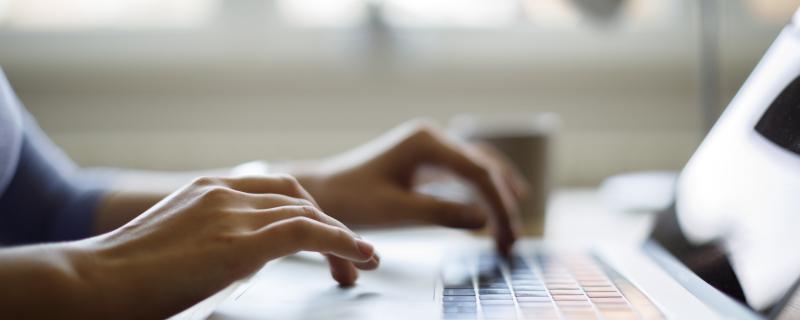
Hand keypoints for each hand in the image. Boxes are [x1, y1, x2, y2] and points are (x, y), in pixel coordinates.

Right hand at [78, 175, 378, 318]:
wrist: (91, 283)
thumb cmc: (121, 279)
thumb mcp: (173, 246)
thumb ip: (208, 243)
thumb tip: (231, 263)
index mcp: (207, 190)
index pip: (273, 191)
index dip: (306, 212)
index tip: (322, 237)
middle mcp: (224, 193)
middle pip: (296, 198)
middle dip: (327, 224)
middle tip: (348, 257)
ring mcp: (232, 214)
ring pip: (308, 213)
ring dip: (342, 238)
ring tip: (360, 264)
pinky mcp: (241, 242)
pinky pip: (308, 233)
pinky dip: (341, 242)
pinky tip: (358, 256)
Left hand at [284, 120, 526, 255]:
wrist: (323, 191)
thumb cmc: (352, 199)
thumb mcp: (396, 211)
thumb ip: (441, 214)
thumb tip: (485, 221)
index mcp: (426, 141)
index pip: (478, 173)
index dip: (499, 206)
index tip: (508, 238)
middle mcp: (432, 137)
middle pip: (484, 167)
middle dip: (503, 203)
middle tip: (513, 240)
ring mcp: (430, 146)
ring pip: (479, 166)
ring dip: (498, 195)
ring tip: (514, 226)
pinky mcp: (426, 159)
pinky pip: (465, 171)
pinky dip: (483, 190)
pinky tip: (496, 206)